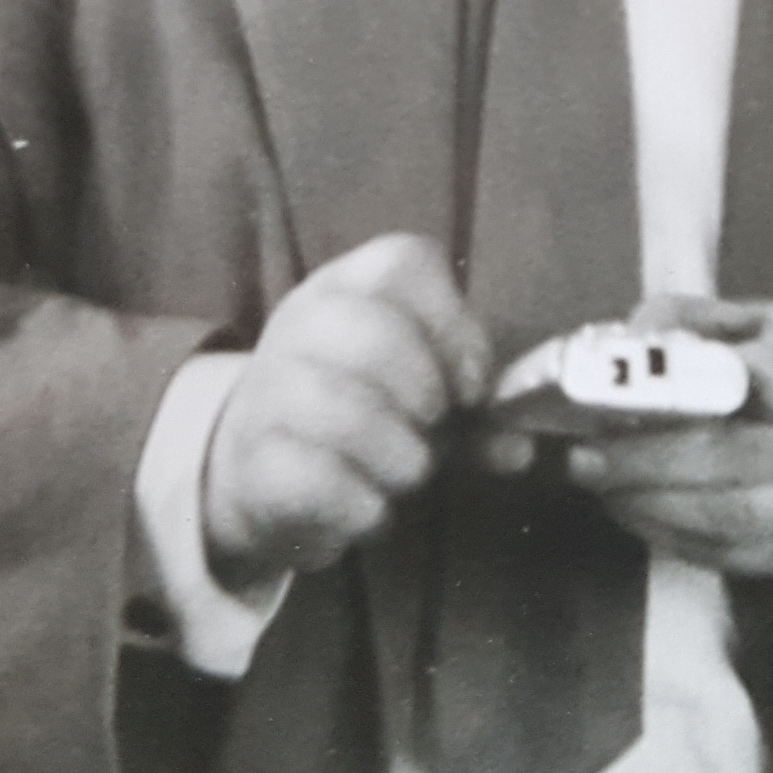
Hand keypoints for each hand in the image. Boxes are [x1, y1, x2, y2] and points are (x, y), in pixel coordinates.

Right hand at [203, 234, 491, 587]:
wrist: (256, 468)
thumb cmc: (359, 416)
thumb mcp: (418, 397)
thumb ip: (474, 414)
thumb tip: (521, 447)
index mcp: (346, 287)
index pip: (402, 263)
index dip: (453, 323)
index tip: (472, 387)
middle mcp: (300, 323)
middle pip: (372, 330)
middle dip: (424, 388)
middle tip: (435, 427)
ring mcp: (267, 390)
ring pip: (339, 409)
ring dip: (399, 455)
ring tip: (409, 474)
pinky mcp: (252, 463)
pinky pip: (315, 479)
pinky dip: (364, 504)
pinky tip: (373, 509)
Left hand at [557, 296, 772, 577]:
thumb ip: (698, 321)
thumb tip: (626, 338)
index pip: (742, 383)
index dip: (670, 391)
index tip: (610, 392)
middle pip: (725, 458)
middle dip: (641, 460)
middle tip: (582, 456)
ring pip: (729, 517)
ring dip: (652, 506)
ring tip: (600, 487)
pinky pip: (735, 558)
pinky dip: (674, 539)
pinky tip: (635, 514)